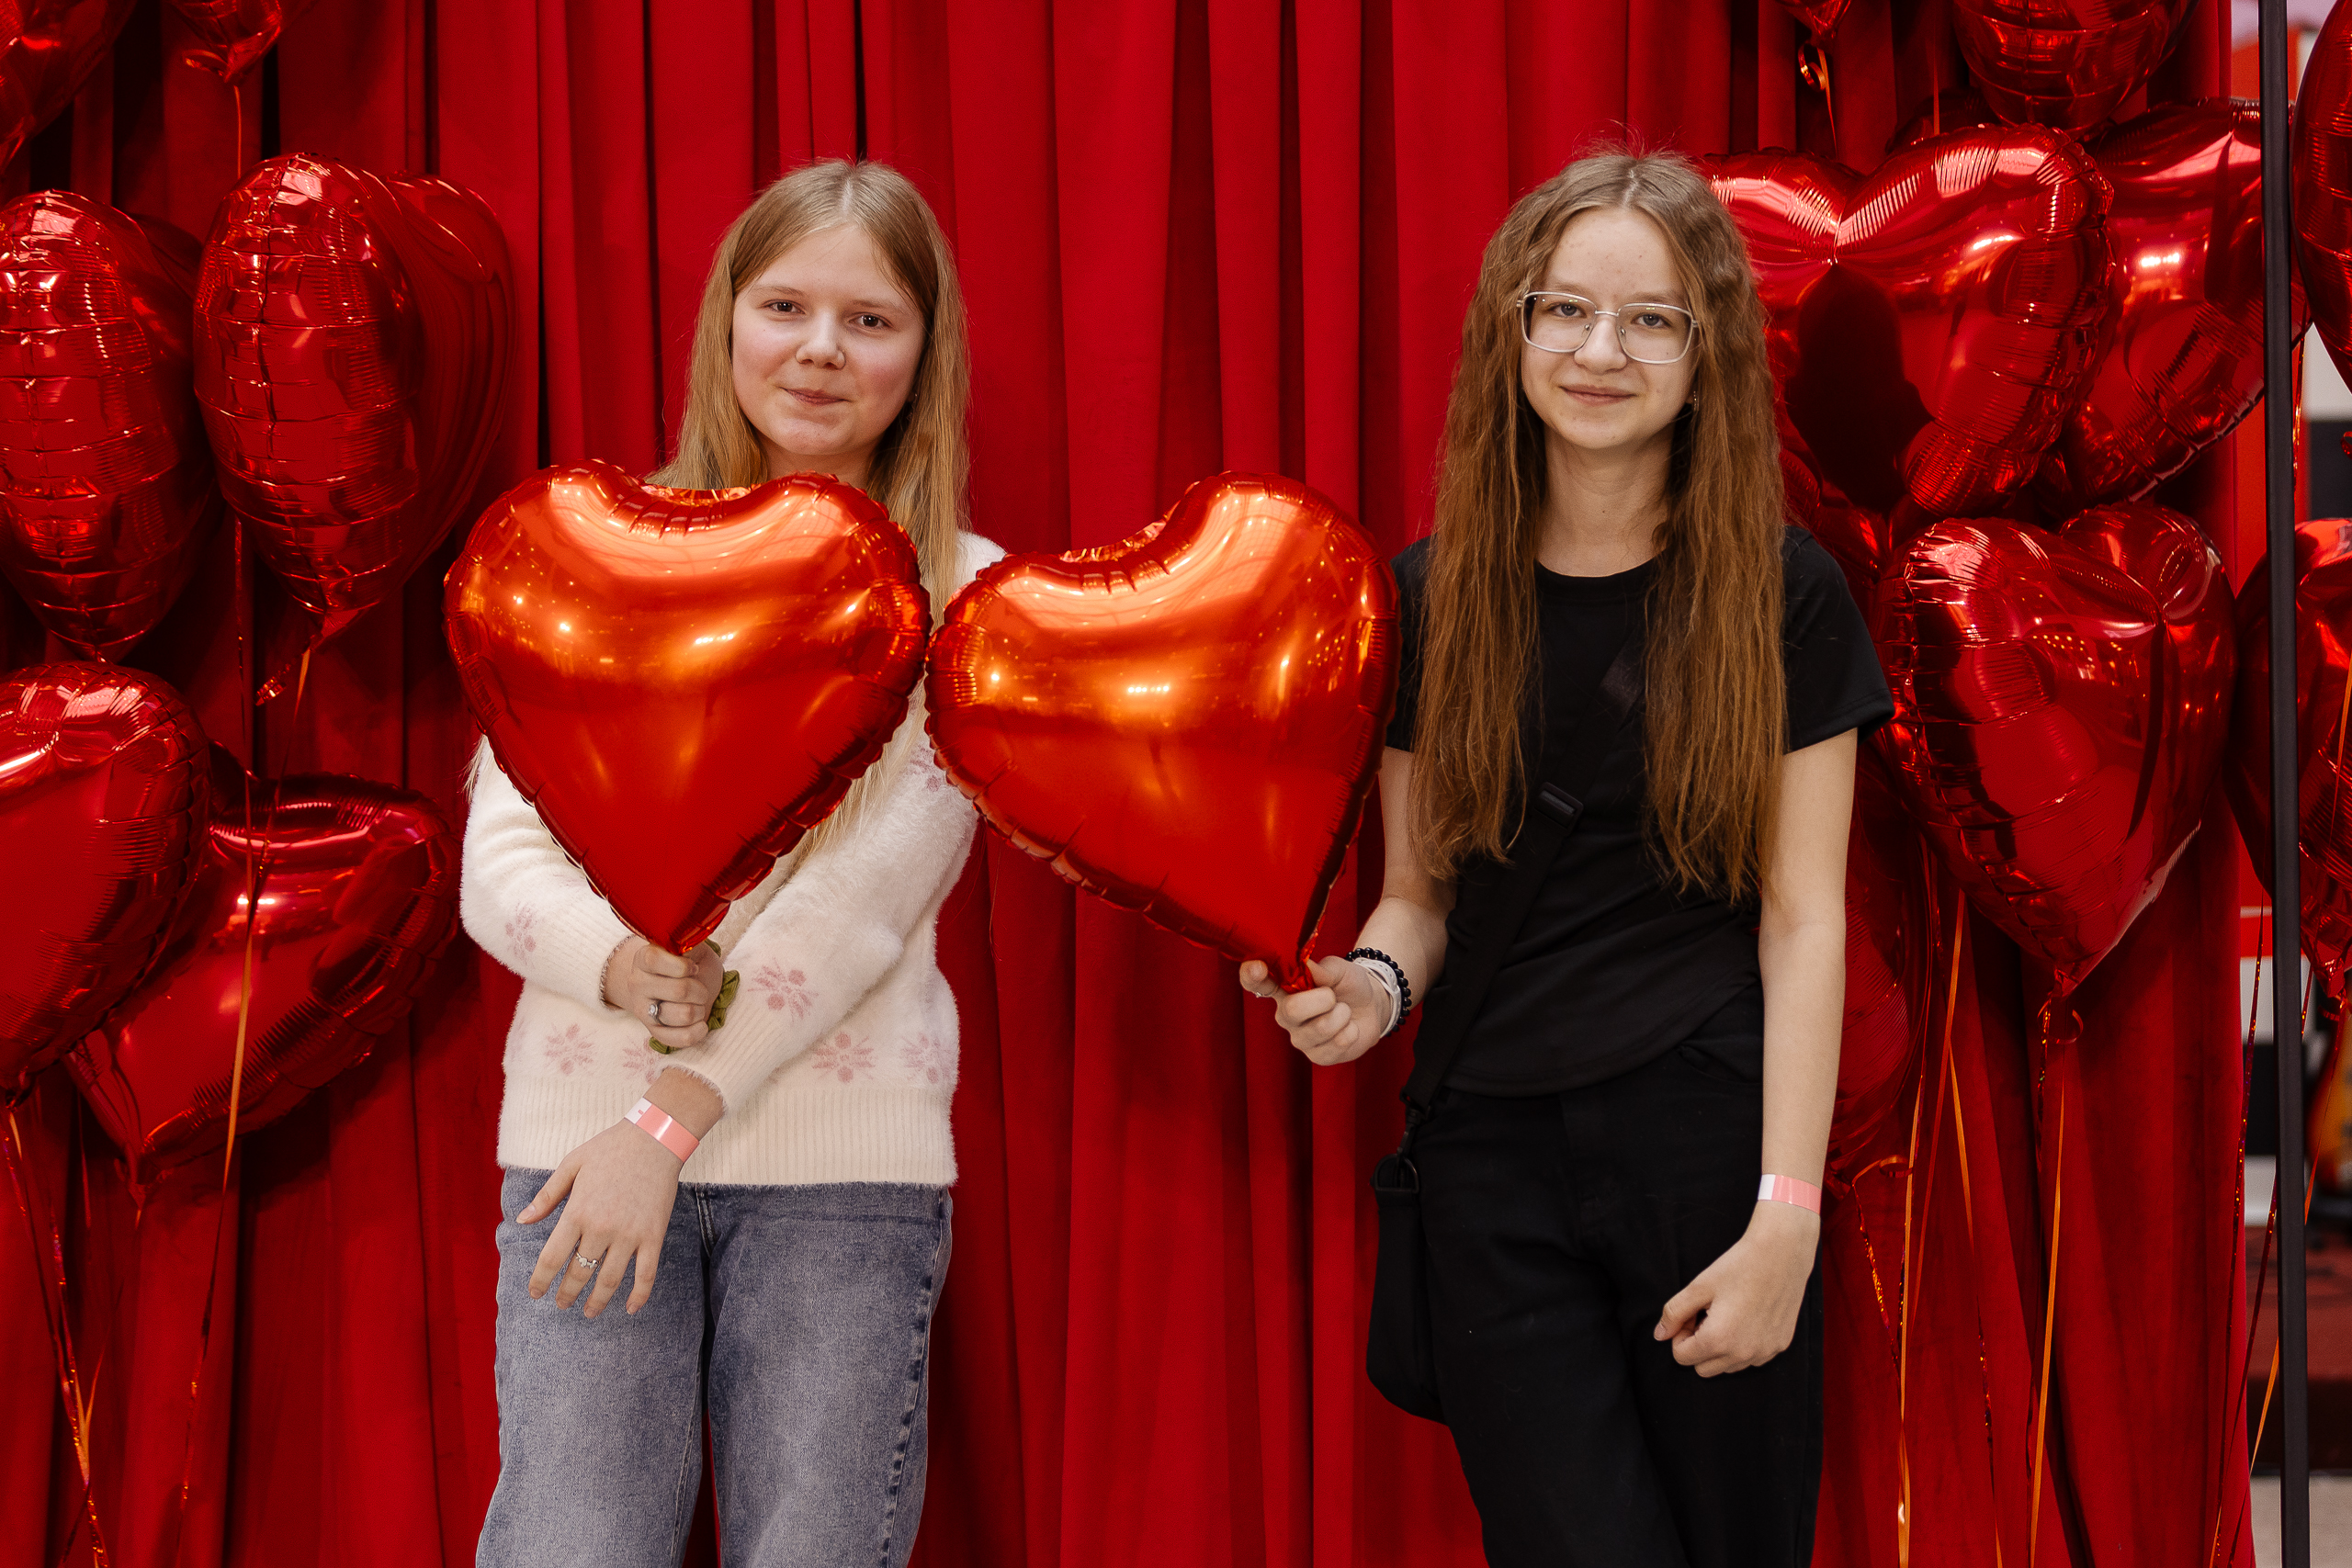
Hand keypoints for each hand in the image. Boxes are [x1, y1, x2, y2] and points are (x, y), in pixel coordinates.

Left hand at [520, 1119, 686, 1316]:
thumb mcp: (571, 1165)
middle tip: (561, 1304)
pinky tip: (630, 1309)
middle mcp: (601, 1228)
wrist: (655, 1139)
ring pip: (610, 1281)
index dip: (540, 1281)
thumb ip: (546, 1196)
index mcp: (577, 1212)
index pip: (551, 1258)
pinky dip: (638, 1295)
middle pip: (578, 1274)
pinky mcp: (653, 1236)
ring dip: (597, 1302)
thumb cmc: (609, 1149)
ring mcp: (629, 1235)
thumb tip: (521, 1220)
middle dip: (566, 1294)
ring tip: (589, 1313)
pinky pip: (646, 1274)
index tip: (535, 1294)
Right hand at [602, 937, 720, 1050]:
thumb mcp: (693, 948)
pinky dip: (698, 1031)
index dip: (683, 966)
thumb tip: (688, 948)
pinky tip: (701, 1023)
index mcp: (644, 959)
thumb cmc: (691, 965)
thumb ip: (690, 944)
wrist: (683, 986)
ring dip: (700, 1009)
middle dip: (700, 989)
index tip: (693, 968)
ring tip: (697, 1003)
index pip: (655, 960)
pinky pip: (681, 1038)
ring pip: (684, 1015)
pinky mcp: (654, 1032)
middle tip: (700, 988)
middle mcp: (637, 984)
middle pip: (680, 990)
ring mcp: (643, 1010)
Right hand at [1238, 954, 1390, 1065]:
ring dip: (1342, 1014)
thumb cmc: (1348, 984)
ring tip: (1344, 1011)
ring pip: (1321, 1028)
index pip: (1255, 983)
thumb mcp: (1338, 969)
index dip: (1251, 976)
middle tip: (1333, 996)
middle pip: (1292, 1010)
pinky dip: (1351, 1031)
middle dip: (1323, 999)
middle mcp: (1286, 1015)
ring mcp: (1300, 1038)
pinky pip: (1337, 1044)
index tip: (1257, 968)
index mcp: (1283, 989)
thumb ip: (1321, 968)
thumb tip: (1305, 965)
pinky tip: (1349, 1028)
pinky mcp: (1318, 1056)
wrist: (1372, 1005)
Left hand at [1652, 1199, 1820, 1376]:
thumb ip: (1673, 1313)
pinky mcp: (1779, 1346)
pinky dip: (1743, 1346)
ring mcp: (1764, 1352)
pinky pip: (1751, 1359)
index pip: (1682, 1357)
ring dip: (1721, 1348)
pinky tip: (1747, 1318)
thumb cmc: (1738, 1266)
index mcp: (1719, 1340)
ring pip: (1728, 1367)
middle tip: (1706, 1315)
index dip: (1680, 1335)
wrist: (1781, 1254)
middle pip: (1703, 1368)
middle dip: (1698, 1346)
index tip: (1692, 1314)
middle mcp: (1743, 1354)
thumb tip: (1659, 1335)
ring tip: (1727, 1314)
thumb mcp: (1698, 1287)